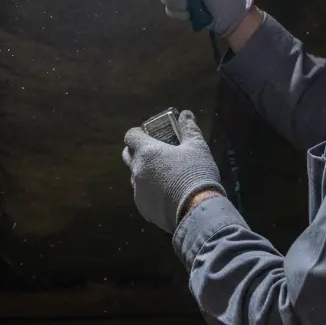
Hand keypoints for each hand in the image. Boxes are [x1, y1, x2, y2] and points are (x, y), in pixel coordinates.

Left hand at [122, 111, 224, 232]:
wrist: (197, 210)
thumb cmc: (196, 173)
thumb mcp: (197, 147)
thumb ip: (189, 128)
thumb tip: (185, 113)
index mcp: (147, 152)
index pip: (130, 136)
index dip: (138, 133)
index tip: (148, 135)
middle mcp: (137, 170)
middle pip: (128, 156)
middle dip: (136, 151)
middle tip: (154, 153)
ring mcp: (138, 191)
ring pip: (135, 177)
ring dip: (144, 172)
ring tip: (164, 175)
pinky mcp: (144, 208)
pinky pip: (143, 195)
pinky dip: (150, 192)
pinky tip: (167, 194)